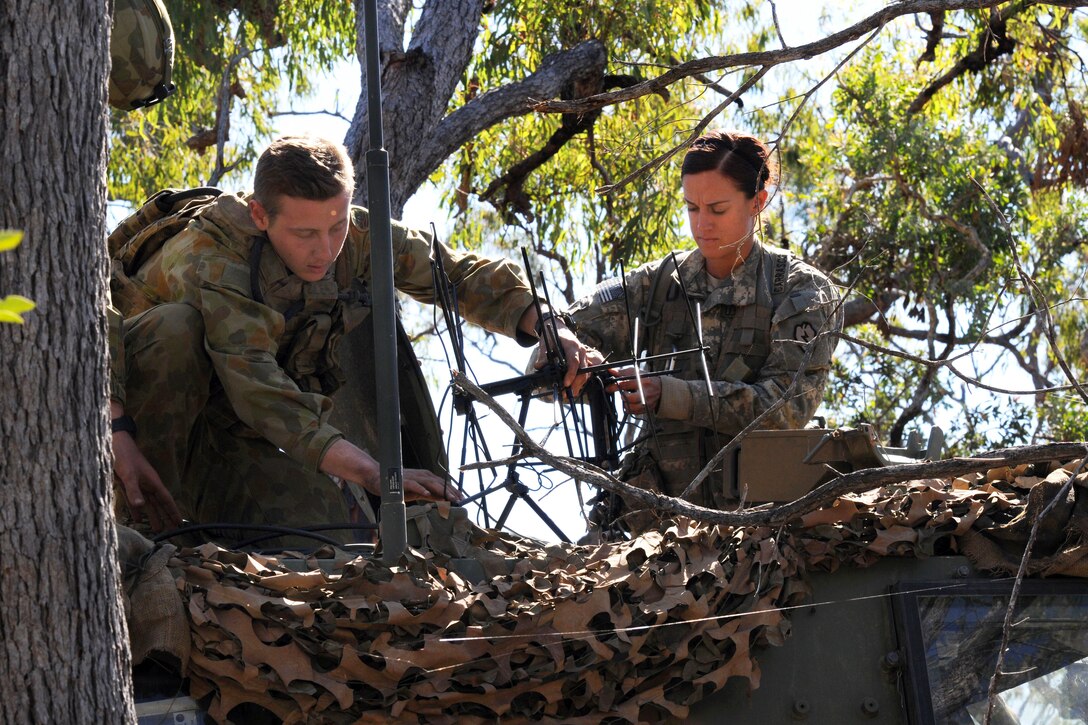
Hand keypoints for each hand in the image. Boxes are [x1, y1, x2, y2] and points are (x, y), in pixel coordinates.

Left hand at [112, 430, 182, 531]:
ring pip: (148, 504)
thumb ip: (134, 491)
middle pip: (159, 504)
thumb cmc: (124, 457)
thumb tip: (141, 506)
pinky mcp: (127, 485)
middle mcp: (147, 485)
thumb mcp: (129, 474)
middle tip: (172, 531)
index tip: (179, 523)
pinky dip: (136, 510)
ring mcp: (138, 485)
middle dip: (166, 516)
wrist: (113, 444)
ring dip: (152, 516)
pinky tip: (137, 519)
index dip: (173, 511)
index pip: (166, 500)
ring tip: (157, 529)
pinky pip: (134, 500)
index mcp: (152, 482)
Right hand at [321, 439, 461, 502]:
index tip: (462, 497)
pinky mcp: (402, 481)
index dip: (452, 489)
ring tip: (449, 497)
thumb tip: (441, 499)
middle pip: (439, 482)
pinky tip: (427, 493)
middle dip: (450, 491)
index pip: (442, 483)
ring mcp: (411, 477)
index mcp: (424, 477)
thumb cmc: (396, 484)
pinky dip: (421, 488)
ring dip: (440, 490)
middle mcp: (420, 475)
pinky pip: (413, 485)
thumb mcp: (415, 491)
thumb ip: (428, 494)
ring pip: (429, 483)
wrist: (376, 477)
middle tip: (460, 499)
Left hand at [533, 320, 604, 395]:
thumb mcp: (546, 342)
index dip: (571, 374)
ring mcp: (584, 355)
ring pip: (585, 373)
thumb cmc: (553, 334)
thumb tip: (539, 366)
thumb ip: (542, 355)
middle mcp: (581, 351)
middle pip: (583, 370)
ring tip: (567, 394)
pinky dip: (579, 381)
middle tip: (566, 393)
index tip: (566, 384)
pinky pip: (584, 372)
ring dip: (578, 385)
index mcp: (572, 345)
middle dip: (576, 384)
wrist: (559, 327)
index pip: (574, 362)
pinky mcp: (583, 360)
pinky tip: (572, 388)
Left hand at [608, 366, 660, 414]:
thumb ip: (622, 372)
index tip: (608, 388)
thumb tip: (610, 370)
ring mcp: (646, 402)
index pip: (625, 384)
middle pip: (628, 398)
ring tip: (628, 397)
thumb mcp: (636, 372)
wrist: (661, 389)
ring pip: (629, 406)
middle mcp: (645, 392)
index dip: (614, 386)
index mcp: (642, 381)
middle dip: (622, 395)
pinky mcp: (646, 409)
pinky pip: (633, 412)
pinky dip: (629, 408)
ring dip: (626, 402)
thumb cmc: (646, 379)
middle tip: (622, 393)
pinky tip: (631, 403)